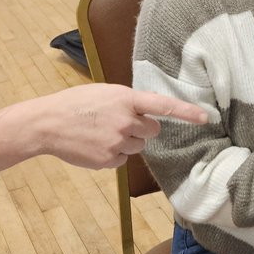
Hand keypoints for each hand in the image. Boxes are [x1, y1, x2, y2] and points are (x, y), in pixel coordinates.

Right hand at [33, 85, 208, 169]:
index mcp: (126, 99)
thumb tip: (144, 113)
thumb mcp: (104, 93)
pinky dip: (113, 154)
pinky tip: (95, 145)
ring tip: (101, 132)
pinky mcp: (109, 160)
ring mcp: (117, 142)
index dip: (186, 112)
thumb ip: (127, 102)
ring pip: (137, 146)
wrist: (47, 124)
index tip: (205, 117)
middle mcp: (125, 121)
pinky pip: (123, 159)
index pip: (163, 105)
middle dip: (142, 128)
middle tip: (120, 123)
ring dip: (126, 141)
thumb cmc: (76, 104)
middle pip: (152, 131)